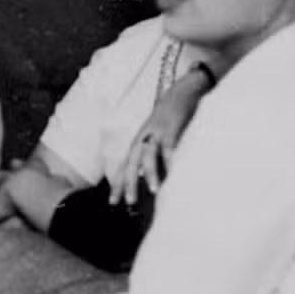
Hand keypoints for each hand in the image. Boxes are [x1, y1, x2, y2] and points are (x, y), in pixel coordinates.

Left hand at [109, 67, 209, 204]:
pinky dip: (170, 156)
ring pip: (149, 154)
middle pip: (132, 162)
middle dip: (129, 183)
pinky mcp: (172, 126)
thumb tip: (149, 177)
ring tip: (153, 190)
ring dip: (151, 172)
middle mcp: (144, 137)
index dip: (118, 183)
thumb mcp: (157, 137)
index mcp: (139, 142)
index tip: (113, 202)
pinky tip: (172, 169)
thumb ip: (153, 156)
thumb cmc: (170, 118)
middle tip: (128, 202)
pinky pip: (170, 143)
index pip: (125, 165)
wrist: (181, 91)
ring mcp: (157, 131)